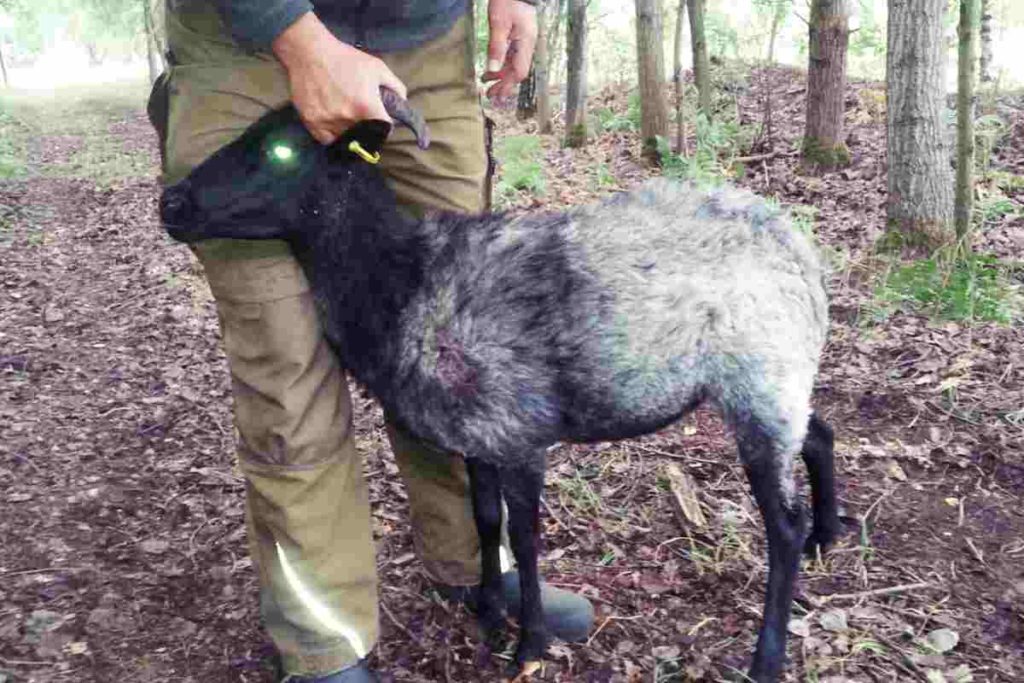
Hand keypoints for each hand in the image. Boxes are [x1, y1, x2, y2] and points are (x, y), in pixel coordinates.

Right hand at [272, 12, 407, 144]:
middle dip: (368, 130)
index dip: (386, 125)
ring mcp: (329, 122)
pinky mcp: (312, 123)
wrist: (309, 52)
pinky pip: (327, 140)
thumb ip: (396, 86)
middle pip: (365, 136)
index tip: (382, 120)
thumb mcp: (377, 67)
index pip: (385, 129)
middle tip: (363, 119)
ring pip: (346, 139)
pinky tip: (334, 124)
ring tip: (348, 120)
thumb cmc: (346, 59)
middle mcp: (349, 119)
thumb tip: (403, 102)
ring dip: (350, 134)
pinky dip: (332, 136)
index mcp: (368, 107)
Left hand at [482, 0, 537, 101]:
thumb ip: (496, 46)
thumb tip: (492, 70)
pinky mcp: (519, 37)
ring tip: (487, 85)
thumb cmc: (507, 1)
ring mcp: (525, 41)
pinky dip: (502, 66)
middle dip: (504, 85)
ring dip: (501, 76)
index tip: (496, 94)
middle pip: (517, 71)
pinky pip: (512, 57)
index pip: (519, 71)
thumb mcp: (498, 23)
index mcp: (526, 42)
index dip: (507, 84)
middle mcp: (528, 44)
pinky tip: (491, 71)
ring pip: (514, 65)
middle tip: (490, 96)